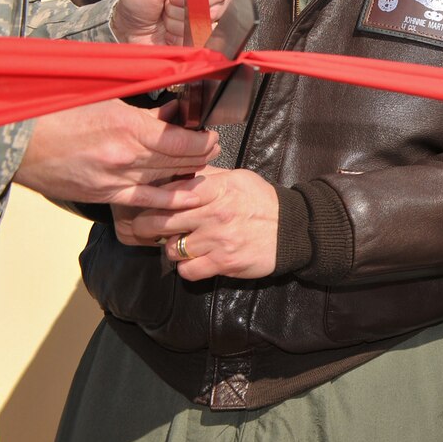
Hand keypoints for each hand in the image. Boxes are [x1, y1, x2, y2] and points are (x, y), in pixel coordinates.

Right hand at [12, 101, 217, 203]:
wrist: (21, 143)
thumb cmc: (58, 114)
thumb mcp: (106, 102)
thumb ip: (144, 113)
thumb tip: (173, 112)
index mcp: (129, 128)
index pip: (183, 140)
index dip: (204, 139)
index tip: (210, 134)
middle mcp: (127, 157)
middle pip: (180, 161)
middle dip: (202, 154)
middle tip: (212, 148)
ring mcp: (116, 180)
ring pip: (167, 182)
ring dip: (189, 176)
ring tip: (203, 168)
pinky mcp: (104, 195)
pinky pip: (145, 203)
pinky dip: (169, 201)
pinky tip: (186, 198)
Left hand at [112, 0, 231, 45]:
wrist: (127, 28)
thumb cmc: (140, 0)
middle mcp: (208, 0)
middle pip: (217, 8)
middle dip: (186, 10)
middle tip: (169, 5)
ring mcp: (206, 21)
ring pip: (209, 26)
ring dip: (181, 25)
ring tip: (168, 19)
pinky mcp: (201, 39)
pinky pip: (205, 41)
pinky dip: (183, 37)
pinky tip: (173, 33)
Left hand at [123, 168, 280, 280]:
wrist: (294, 229)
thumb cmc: (262, 202)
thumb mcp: (238, 179)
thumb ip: (207, 177)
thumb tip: (177, 170)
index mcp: (218, 189)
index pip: (172, 191)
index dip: (154, 198)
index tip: (149, 203)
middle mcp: (216, 214)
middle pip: (161, 221)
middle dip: (148, 226)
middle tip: (149, 227)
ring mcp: (219, 240)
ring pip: (171, 249)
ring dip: (172, 248)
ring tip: (182, 243)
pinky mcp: (224, 263)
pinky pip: (187, 270)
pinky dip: (187, 267)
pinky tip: (195, 260)